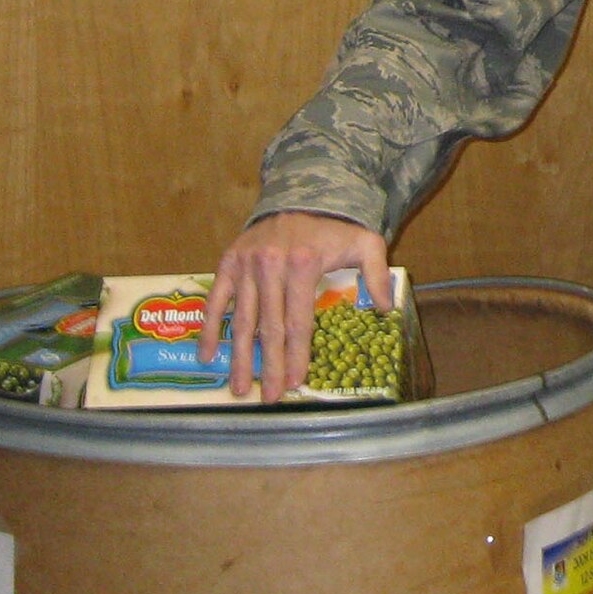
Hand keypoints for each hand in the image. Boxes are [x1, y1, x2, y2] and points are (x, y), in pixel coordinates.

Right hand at [200, 213, 390, 402]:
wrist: (299, 196)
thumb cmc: (333, 228)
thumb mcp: (365, 242)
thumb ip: (377, 272)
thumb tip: (384, 308)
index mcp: (303, 265)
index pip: (298, 321)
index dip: (297, 355)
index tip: (296, 383)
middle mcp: (271, 266)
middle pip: (269, 327)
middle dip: (270, 366)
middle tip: (269, 397)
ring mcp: (246, 265)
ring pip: (242, 320)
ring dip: (239, 357)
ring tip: (239, 388)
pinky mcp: (228, 262)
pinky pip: (216, 300)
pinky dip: (210, 328)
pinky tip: (208, 356)